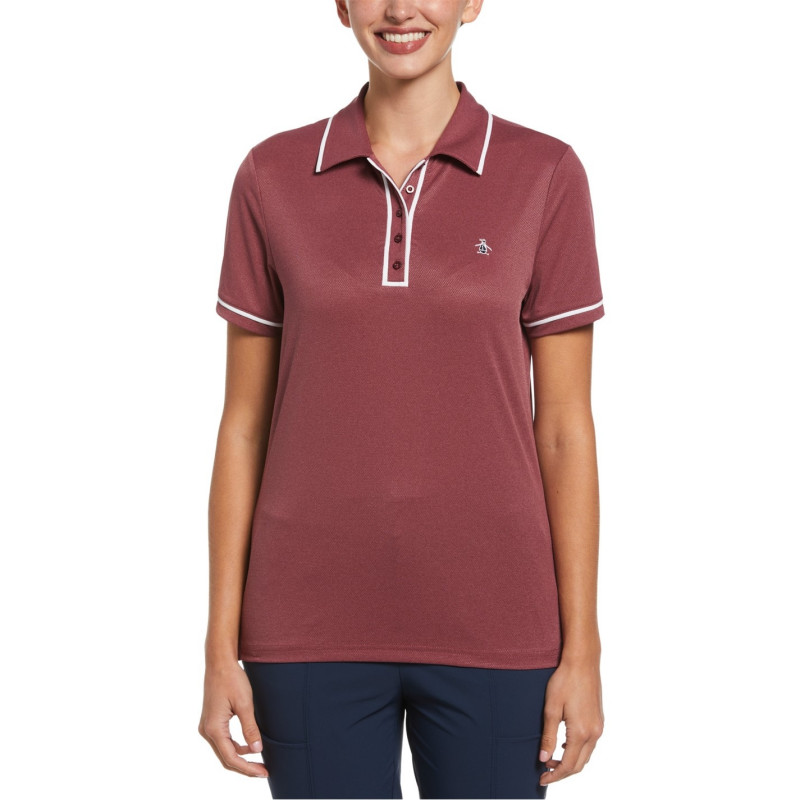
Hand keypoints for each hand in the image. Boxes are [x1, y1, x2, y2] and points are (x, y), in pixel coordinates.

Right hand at [198, 660, 268, 777]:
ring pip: (224, 750)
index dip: (248, 768)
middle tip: (264, 771)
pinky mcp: (211, 721)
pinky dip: (235, 747)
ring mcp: (207, 726)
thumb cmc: (232, 679)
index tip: (263, 773)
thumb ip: (250, 728)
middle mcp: (206, 730)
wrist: (219, 662)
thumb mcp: (245, 704)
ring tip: (259, 761)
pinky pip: (223, 741)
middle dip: (245, 767)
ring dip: (240, 757)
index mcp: (213, 728)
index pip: (231, 758)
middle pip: (226, 758)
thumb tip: (257, 749)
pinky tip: (249, 746)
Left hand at [538, 658, 603, 786]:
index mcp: (581, 732)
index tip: (541, 779)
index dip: (554, 775)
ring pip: (586, 755)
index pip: (568, 765)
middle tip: (544, 772)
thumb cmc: (565, 681)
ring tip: (552, 759)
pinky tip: (565, 745)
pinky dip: (578, 751)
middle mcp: (594, 733)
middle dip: (562, 772)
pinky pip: (590, 744)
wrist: (583, 662)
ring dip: (570, 761)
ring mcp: (599, 727)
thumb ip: (548, 736)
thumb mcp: (551, 708)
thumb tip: (543, 759)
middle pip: (579, 765)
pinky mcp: (599, 720)